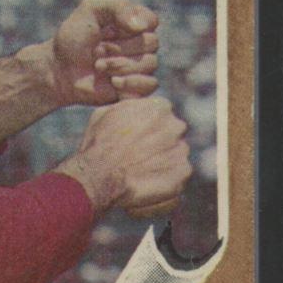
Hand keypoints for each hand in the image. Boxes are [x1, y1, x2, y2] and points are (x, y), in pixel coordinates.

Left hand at [26, 0, 159, 109]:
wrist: (60, 70)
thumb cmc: (74, 38)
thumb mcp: (90, 11)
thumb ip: (118, 8)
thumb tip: (142, 25)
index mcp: (132, 21)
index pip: (151, 21)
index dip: (130, 27)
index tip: (107, 29)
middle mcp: (140, 42)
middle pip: (151, 43)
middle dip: (120, 48)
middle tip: (96, 50)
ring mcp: (140, 65)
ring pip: (150, 64)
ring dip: (120, 65)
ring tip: (98, 66)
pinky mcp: (137, 86)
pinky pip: (150, 85)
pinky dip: (131, 83)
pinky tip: (112, 82)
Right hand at [58, 96, 191, 218]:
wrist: (101, 175)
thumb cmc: (99, 144)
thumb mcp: (105, 113)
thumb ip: (127, 104)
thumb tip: (131, 99)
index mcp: (159, 107)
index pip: (162, 113)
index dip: (148, 126)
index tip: (137, 137)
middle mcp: (175, 126)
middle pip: (172, 133)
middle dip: (159, 142)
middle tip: (139, 155)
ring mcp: (181, 150)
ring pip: (175, 154)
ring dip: (163, 161)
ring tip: (140, 172)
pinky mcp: (183, 173)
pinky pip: (178, 175)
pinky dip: (166, 180)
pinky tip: (146, 183)